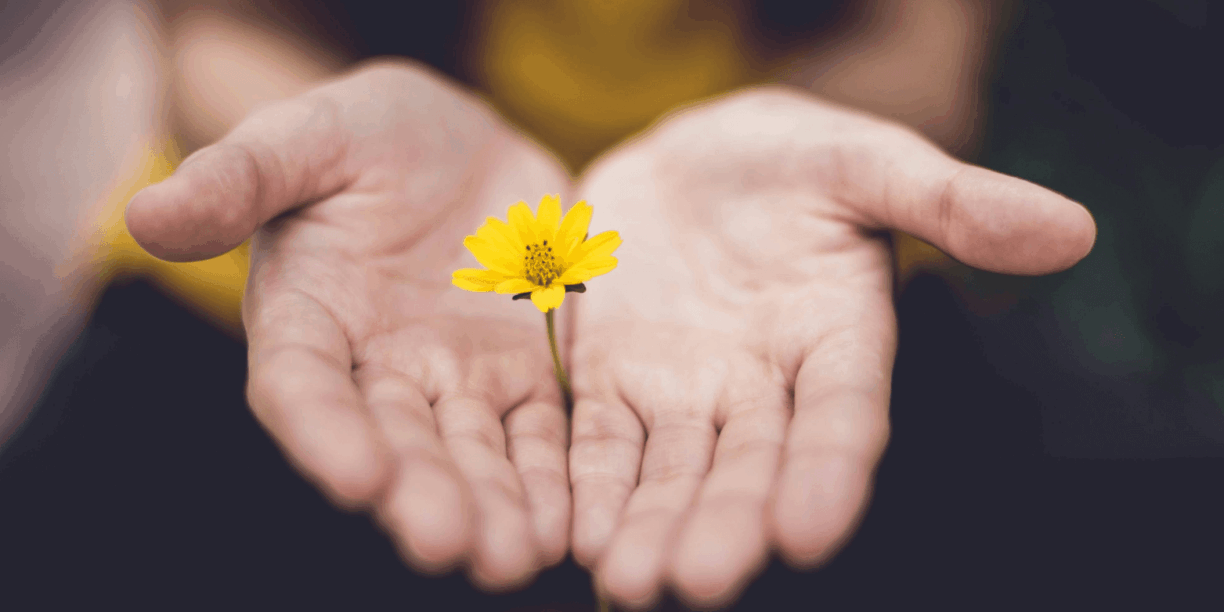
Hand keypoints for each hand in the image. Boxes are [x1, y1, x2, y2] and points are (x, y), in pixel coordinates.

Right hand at [126, 63, 573, 588]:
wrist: (457, 142)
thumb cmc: (364, 134)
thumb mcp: (307, 136)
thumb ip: (240, 176)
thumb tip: (146, 214)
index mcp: (307, 316)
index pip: (302, 384)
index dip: (324, 432)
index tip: (358, 477)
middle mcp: (376, 367)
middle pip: (395, 440)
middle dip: (421, 494)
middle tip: (449, 545)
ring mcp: (453, 377)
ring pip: (471, 452)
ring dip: (492, 506)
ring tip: (514, 557)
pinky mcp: (521, 373)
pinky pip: (539, 433)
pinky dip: (551, 478)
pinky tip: (568, 525)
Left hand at [567, 87, 1094, 607]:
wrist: (693, 160)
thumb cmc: (794, 159)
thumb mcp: (866, 162)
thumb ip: (951, 199)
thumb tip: (1071, 228)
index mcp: (838, 339)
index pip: (842, 416)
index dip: (829, 472)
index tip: (809, 532)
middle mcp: (765, 386)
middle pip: (749, 465)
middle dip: (727, 523)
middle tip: (699, 581)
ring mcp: (686, 390)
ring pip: (672, 471)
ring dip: (652, 526)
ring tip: (628, 581)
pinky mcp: (615, 381)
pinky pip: (601, 443)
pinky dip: (591, 487)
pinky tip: (576, 535)